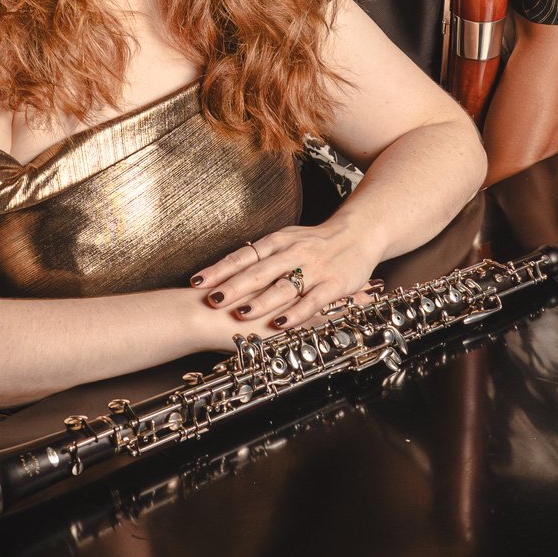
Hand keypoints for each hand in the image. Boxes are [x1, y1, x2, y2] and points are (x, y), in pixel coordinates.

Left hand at [186, 218, 387, 334]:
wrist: (359, 233)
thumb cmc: (317, 241)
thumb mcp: (287, 240)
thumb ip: (262, 255)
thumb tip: (228, 269)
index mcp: (279, 241)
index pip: (243, 255)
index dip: (220, 269)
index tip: (198, 282)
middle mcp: (293, 252)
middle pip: (259, 271)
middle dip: (234, 286)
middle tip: (212, 299)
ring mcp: (314, 268)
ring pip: (283, 286)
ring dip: (261, 300)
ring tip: (240, 313)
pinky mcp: (333, 284)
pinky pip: (312, 300)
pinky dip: (296, 313)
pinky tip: (281, 323)